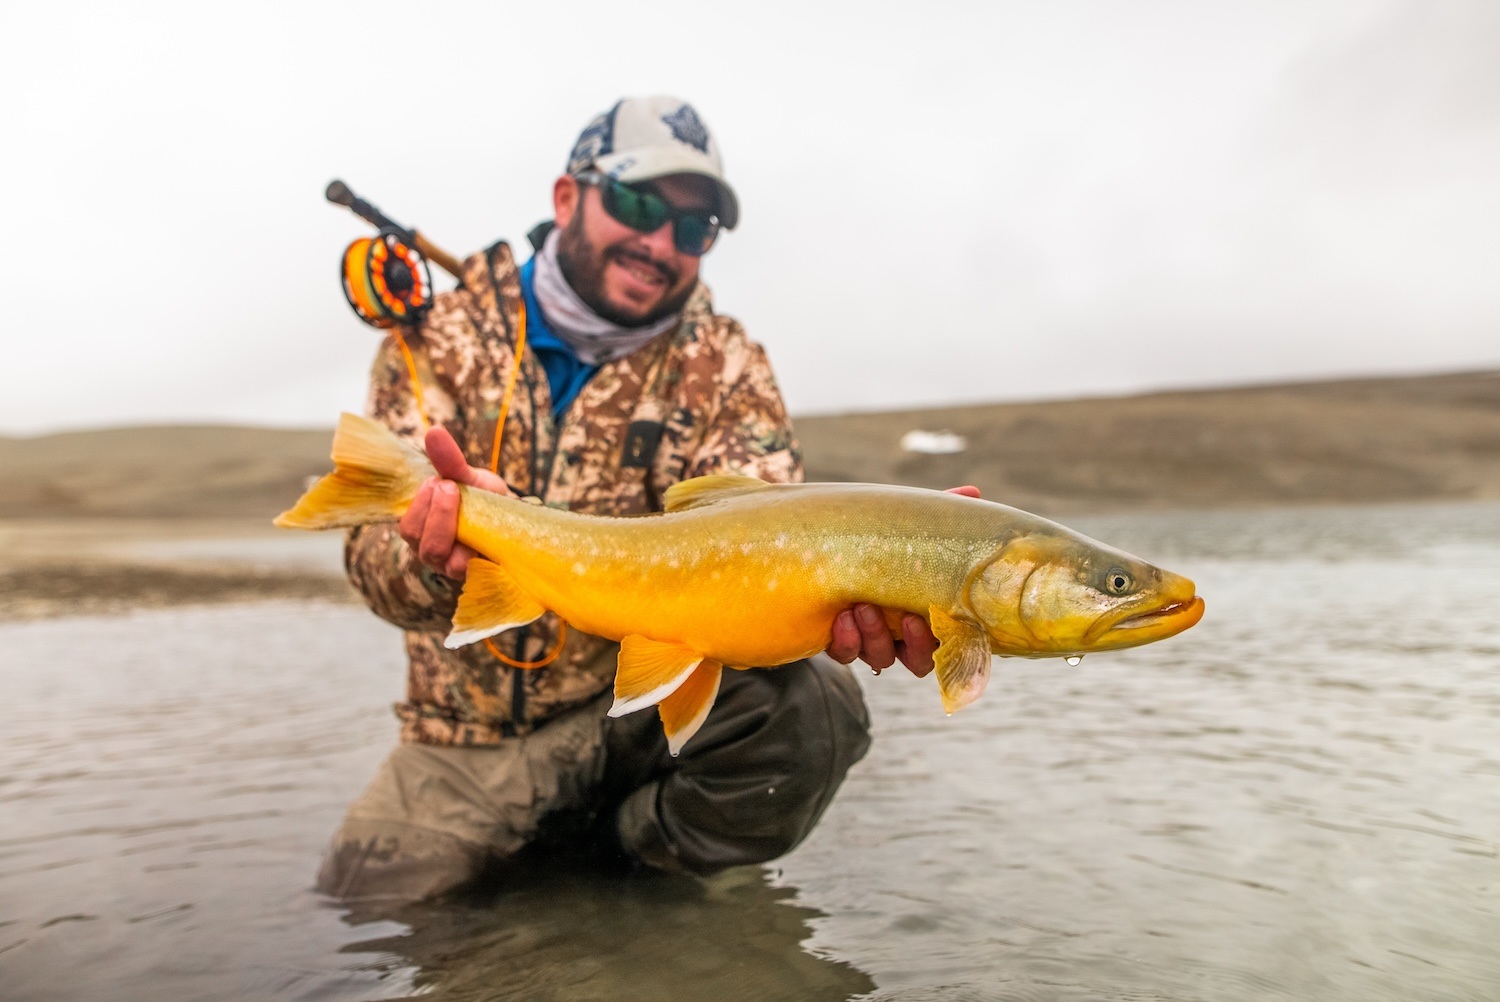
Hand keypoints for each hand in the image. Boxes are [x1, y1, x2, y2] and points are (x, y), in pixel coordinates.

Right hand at [398, 426, 513, 579]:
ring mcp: (461, 570)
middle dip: (438, 515)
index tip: (438, 480)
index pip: (409, 529)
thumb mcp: (468, 478)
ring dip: (460, 532)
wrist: (516, 518)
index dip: (421, 506)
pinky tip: (492, 532)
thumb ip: (449, 460)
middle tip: (452, 487)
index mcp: (424, 534)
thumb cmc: (484, 499)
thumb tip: (434, 432)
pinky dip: (484, 551)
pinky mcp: (484, 577)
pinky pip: (480, 570)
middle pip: (425, 547)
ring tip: (473, 508)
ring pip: (449, 562)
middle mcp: (437, 557)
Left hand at [826, 485, 981, 676]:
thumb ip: (937, 512)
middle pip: (918, 661)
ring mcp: (868, 641)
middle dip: (914, 644)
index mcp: (924, 611)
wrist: (817, 545)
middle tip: (904, 618)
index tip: (926, 618)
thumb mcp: (903, 526)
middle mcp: (900, 634)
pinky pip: (845, 654)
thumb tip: (973, 493)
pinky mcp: (836, 642)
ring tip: (861, 607)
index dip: (940, 639)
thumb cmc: (874, 538)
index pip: (944, 640)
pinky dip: (846, 641)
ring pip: (881, 658)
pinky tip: (841, 618)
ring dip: (875, 637)